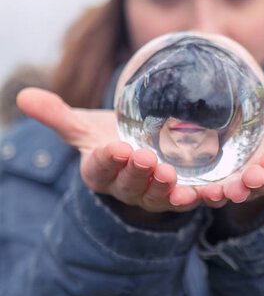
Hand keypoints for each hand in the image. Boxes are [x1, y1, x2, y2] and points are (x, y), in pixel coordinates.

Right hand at [17, 88, 199, 211]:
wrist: (139, 149)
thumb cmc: (108, 137)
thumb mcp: (83, 126)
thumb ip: (57, 115)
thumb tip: (24, 95)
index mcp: (101, 172)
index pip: (100, 168)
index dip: (107, 160)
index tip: (115, 147)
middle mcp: (126, 188)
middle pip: (130, 184)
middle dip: (137, 173)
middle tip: (146, 158)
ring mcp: (154, 194)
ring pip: (159, 196)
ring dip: (164, 187)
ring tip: (170, 173)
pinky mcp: (180, 194)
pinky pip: (190, 199)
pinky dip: (199, 198)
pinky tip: (208, 191)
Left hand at [200, 107, 263, 204]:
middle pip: (256, 183)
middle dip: (248, 184)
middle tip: (238, 184)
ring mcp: (238, 178)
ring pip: (227, 189)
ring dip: (216, 192)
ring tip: (206, 192)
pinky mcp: (217, 174)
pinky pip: (203, 183)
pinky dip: (191, 188)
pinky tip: (175, 190)